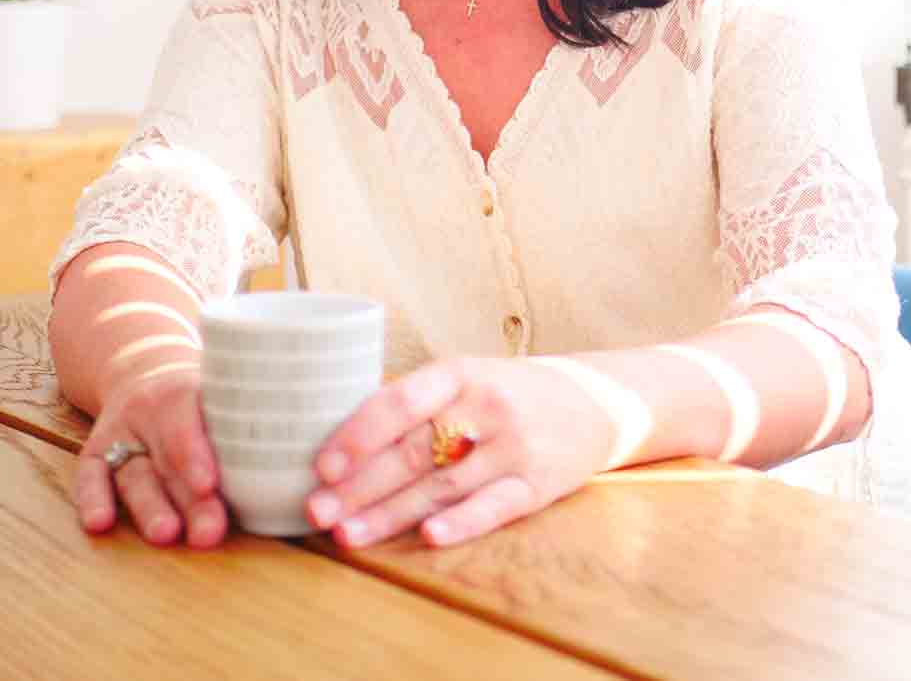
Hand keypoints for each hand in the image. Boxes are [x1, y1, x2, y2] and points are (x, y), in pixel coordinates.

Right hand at [73, 366, 228, 548]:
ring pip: (134, 474)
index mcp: (182, 389)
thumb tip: (288, 466)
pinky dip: (93, 500)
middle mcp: (147, 409)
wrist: (143, 372)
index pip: (186, 419)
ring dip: (150, 508)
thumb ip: (242, 421)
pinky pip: (90, 477)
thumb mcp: (218, 393)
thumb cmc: (199, 395)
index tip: (210, 484)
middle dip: (190, 499)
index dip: (196, 452)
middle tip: (209, 533)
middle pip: (168, 459)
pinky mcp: (95, 454)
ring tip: (166, 535)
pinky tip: (100, 524)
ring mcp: (118, 432)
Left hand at [304, 355, 621, 549]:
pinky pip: (494, 507)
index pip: (402, 400)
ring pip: (441, 485)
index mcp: (461, 373)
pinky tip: (429, 537)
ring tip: (346, 534)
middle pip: (413, 451)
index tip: (321, 463)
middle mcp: (486, 407)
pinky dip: (462, 522)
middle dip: (360, 484)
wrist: (593, 401)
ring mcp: (513, 447)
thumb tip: (340, 435)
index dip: (360, 433)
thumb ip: (416, 402)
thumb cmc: (508, 392)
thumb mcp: (467, 377)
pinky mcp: (535, 485)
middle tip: (317, 510)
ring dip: (390, 514)